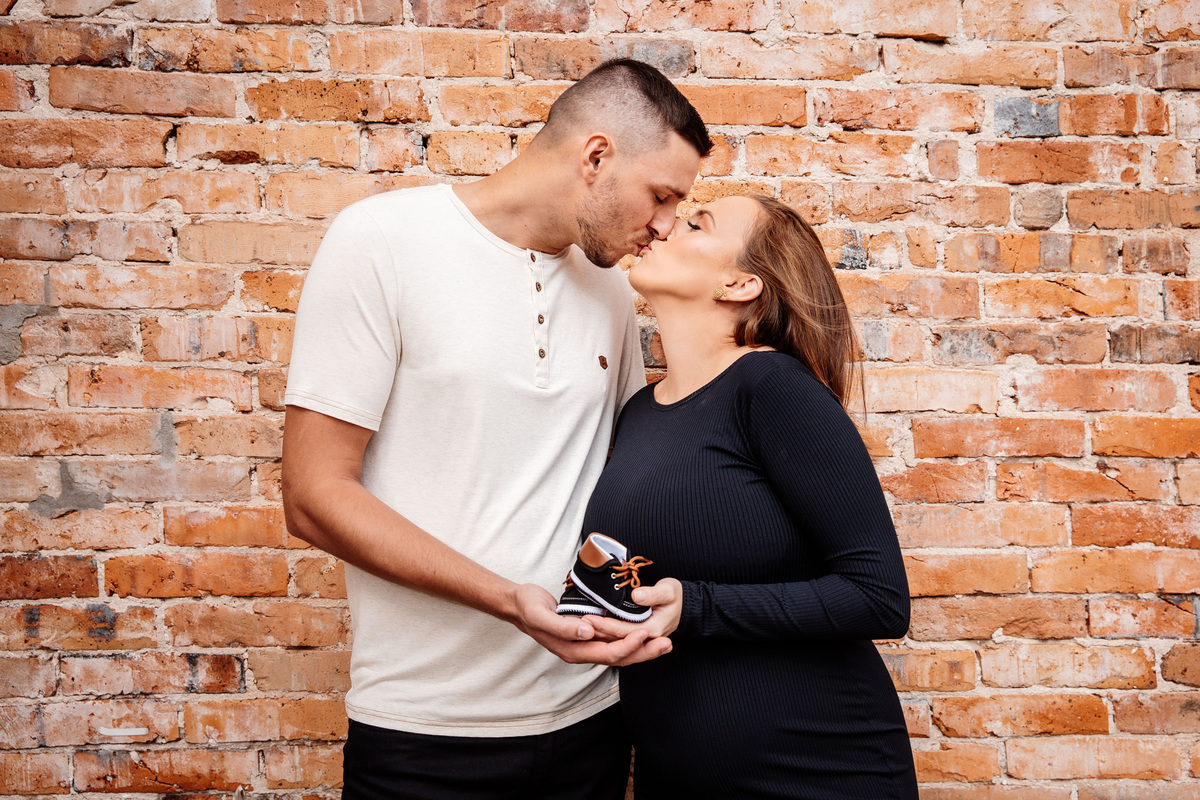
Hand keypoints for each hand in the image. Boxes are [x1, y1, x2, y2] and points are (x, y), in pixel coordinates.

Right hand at [509, 583, 672, 666]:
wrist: (519, 605)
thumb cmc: (529, 607)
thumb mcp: (541, 614)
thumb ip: (563, 626)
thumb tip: (587, 632)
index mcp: (573, 650)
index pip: (607, 653)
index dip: (628, 646)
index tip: (645, 634)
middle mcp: (582, 651)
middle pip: (619, 658)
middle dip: (645, 652)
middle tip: (668, 644)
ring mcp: (586, 645)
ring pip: (620, 652)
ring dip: (643, 649)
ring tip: (665, 643)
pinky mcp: (589, 635)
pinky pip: (614, 642)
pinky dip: (632, 640)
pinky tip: (645, 635)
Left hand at [586, 578, 682, 641]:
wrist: (685, 605)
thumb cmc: (677, 596)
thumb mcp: (669, 590)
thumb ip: (654, 594)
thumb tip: (637, 596)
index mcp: (653, 630)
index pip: (623, 631)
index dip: (605, 625)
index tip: (588, 618)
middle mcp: (645, 639)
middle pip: (616, 640)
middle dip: (595, 632)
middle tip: (577, 622)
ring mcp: (640, 639)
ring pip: (615, 641)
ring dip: (597, 635)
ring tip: (579, 625)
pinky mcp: (635, 636)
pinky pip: (617, 637)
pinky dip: (603, 633)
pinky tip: (589, 628)